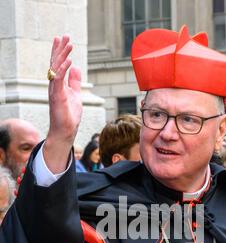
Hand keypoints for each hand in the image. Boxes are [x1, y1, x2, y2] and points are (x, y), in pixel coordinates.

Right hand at [44, 36, 81, 172]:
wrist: (66, 131)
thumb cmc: (70, 116)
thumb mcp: (76, 94)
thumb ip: (75, 82)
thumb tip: (77, 68)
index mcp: (58, 84)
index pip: (58, 64)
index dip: (60, 51)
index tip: (63, 39)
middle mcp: (54, 85)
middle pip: (55, 62)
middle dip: (60, 48)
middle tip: (65, 36)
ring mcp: (54, 90)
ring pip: (56, 68)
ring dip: (62, 55)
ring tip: (68, 43)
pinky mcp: (57, 96)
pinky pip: (58, 79)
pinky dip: (63, 69)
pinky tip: (70, 61)